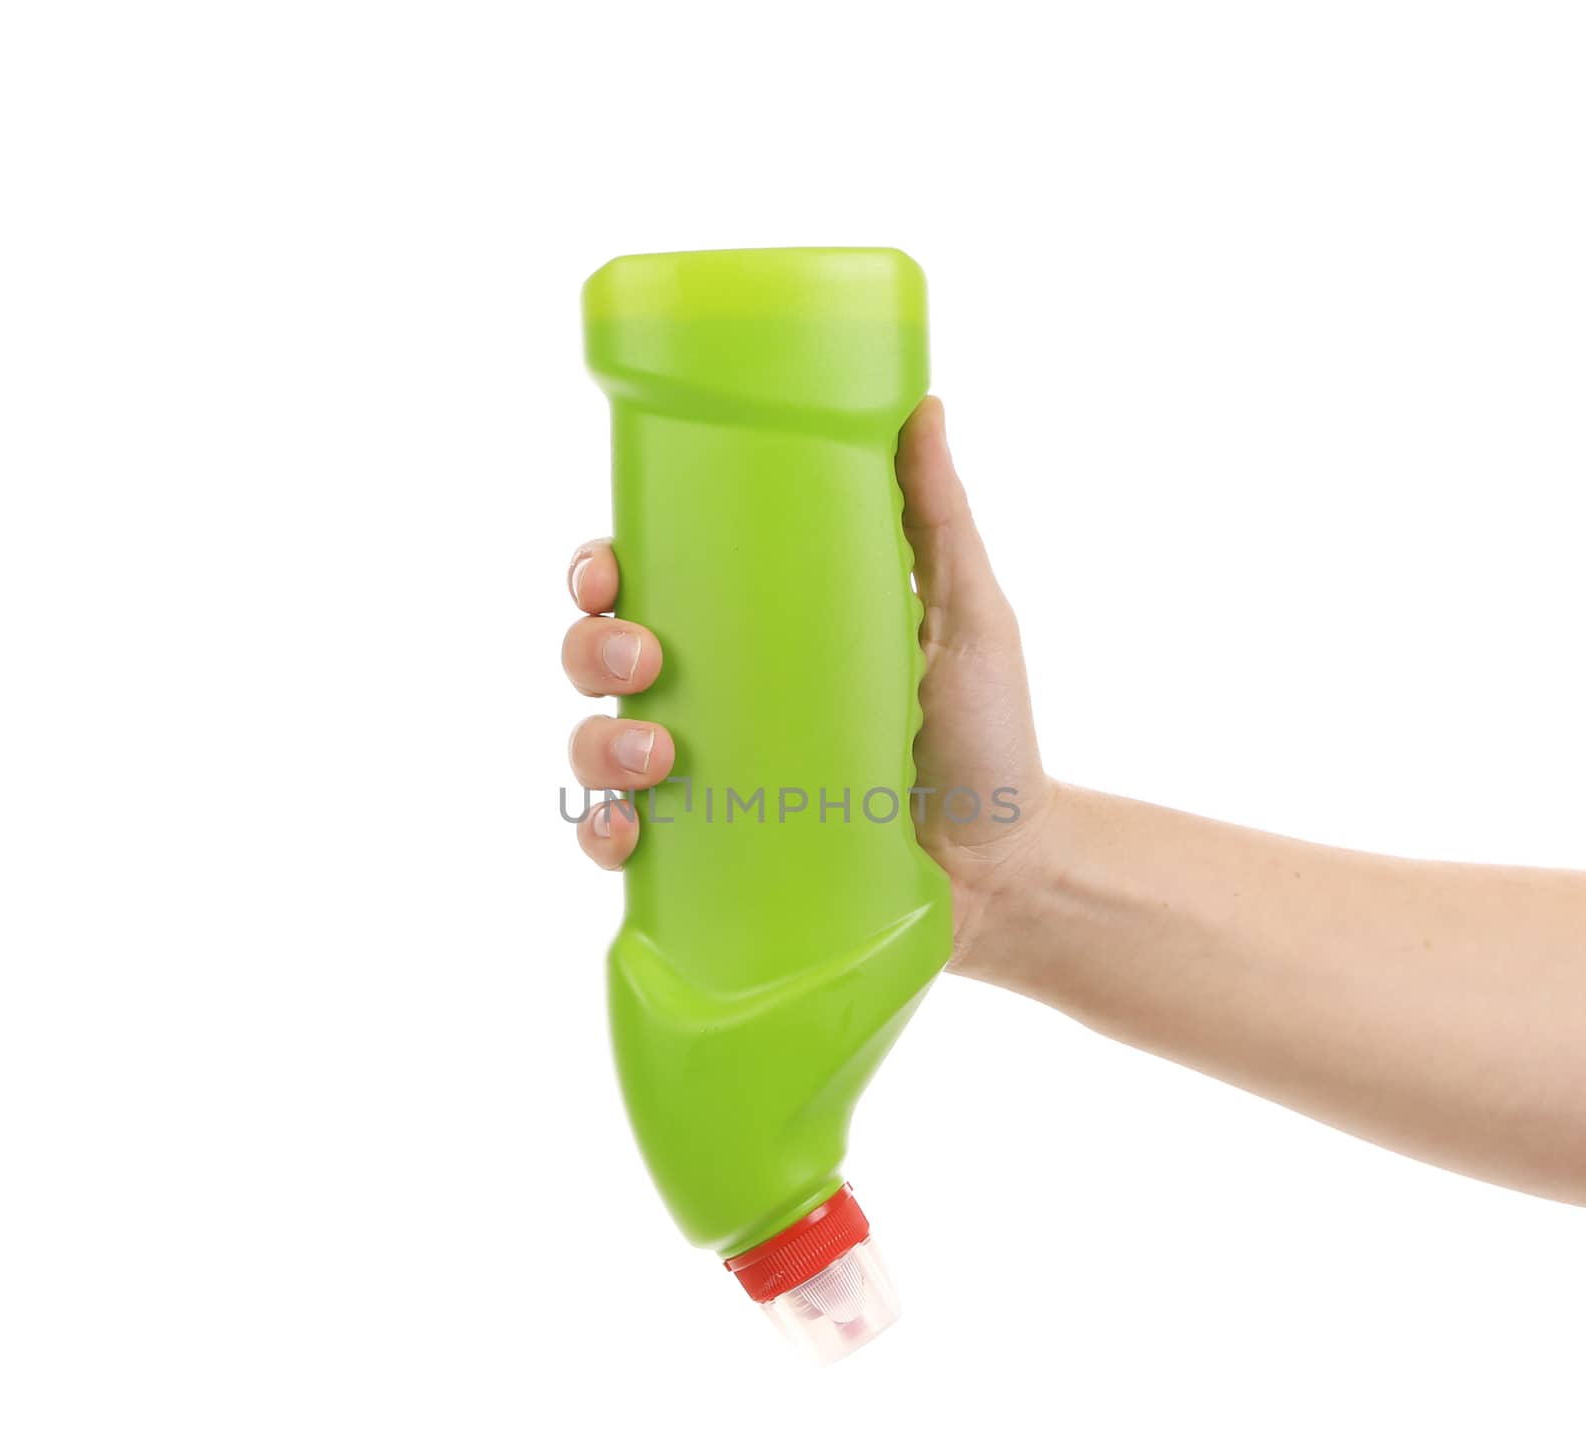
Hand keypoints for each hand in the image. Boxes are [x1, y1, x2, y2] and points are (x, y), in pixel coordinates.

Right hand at [561, 396, 1050, 973]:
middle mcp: (716, 699)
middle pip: (600, 656)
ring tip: (656, 756)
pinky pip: (624, 841)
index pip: (651, 581)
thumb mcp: (965, 614)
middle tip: (641, 660)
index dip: (601, 569)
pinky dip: (605, 834)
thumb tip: (922, 401)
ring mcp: (707, 780)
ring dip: (597, 745)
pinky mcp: (711, 854)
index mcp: (756, 629)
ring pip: (597, 747)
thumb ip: (936, 516)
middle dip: (589, 648)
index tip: (609, 569)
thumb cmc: (985, 733)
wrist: (1006, 861)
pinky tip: (628, 833)